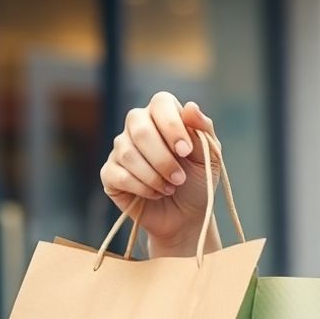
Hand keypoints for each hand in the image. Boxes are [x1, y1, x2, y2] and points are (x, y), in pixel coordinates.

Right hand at [100, 92, 219, 251]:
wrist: (185, 215)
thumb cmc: (198, 180)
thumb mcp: (210, 155)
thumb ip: (203, 129)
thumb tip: (190, 107)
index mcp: (163, 115)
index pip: (160, 103)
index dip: (172, 126)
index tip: (185, 151)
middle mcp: (138, 126)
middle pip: (140, 128)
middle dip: (163, 158)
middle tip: (180, 178)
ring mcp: (121, 148)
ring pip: (128, 153)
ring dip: (154, 176)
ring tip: (170, 188)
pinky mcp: (109, 172)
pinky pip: (118, 175)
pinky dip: (141, 188)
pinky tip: (154, 194)